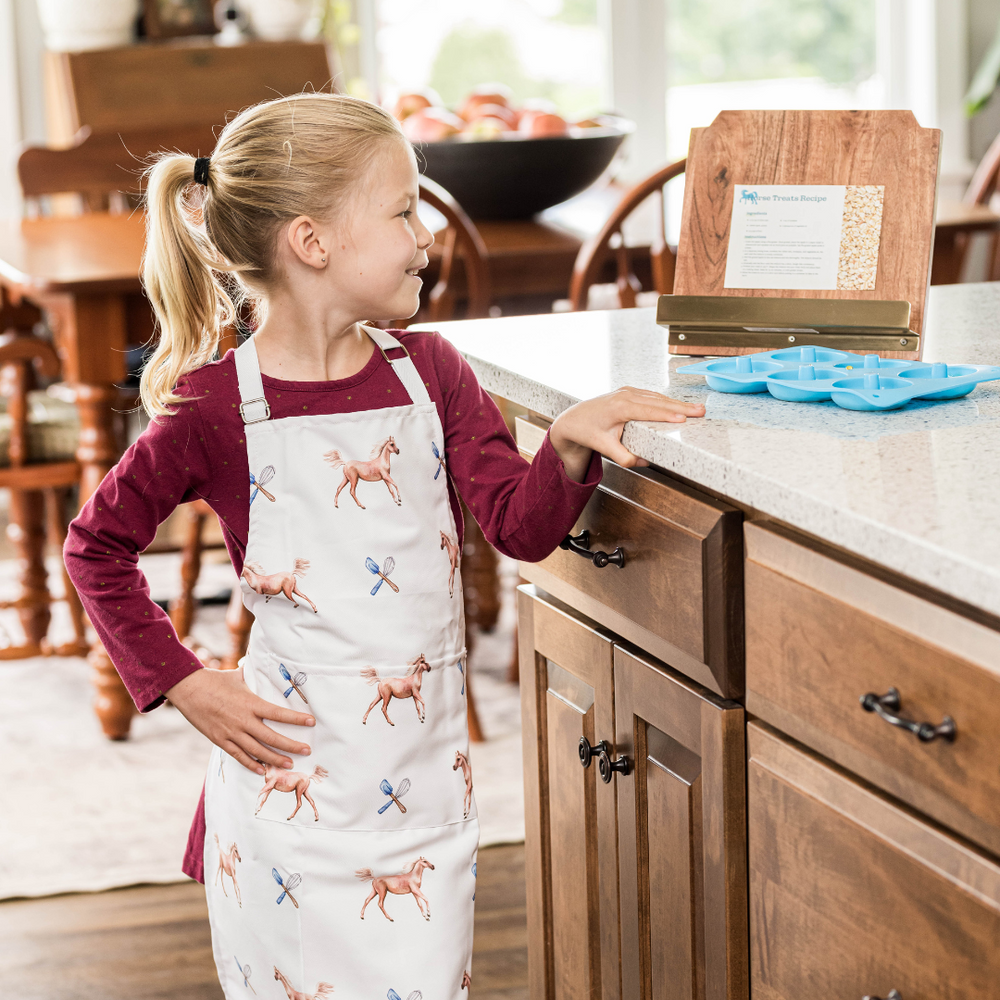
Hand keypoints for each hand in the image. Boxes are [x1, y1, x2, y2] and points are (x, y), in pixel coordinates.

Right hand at [166, 667, 314, 774]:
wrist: (188, 689)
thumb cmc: (216, 680)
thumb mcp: (239, 676)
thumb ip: (255, 676)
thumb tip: (267, 666)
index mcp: (251, 703)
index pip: (279, 713)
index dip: (296, 719)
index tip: (311, 722)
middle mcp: (243, 720)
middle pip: (271, 737)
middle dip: (291, 746)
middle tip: (307, 751)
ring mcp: (231, 733)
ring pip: (257, 751)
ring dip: (275, 759)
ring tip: (289, 764)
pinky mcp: (220, 740)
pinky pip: (238, 756)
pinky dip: (251, 764)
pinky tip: (262, 770)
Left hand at [549, 386, 704, 481]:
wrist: (574, 419)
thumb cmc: (588, 431)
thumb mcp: (604, 448)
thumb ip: (623, 457)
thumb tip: (644, 461)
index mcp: (619, 407)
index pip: (648, 411)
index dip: (667, 415)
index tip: (684, 419)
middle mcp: (624, 395)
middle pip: (658, 401)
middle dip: (681, 406)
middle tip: (701, 412)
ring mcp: (627, 391)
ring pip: (657, 397)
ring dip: (677, 403)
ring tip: (697, 409)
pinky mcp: (629, 392)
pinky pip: (652, 396)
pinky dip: (667, 401)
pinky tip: (679, 406)